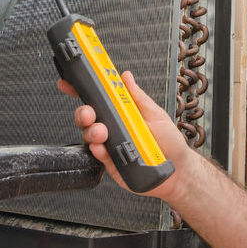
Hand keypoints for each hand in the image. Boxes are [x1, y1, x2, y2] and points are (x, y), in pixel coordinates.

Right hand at [58, 70, 189, 199]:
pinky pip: (98, 155)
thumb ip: (137, 97)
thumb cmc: (169, 141)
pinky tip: (102, 147)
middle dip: (84, 112)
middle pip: (89, 117)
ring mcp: (111, 145)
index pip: (100, 99)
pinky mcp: (111, 163)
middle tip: (90, 113)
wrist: (177, 170)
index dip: (83, 90)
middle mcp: (114, 127)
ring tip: (102, 132)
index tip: (69, 82)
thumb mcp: (155, 114)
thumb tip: (125, 76)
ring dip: (92, 131)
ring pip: (90, 135)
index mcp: (123, 112)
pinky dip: (98, 149)